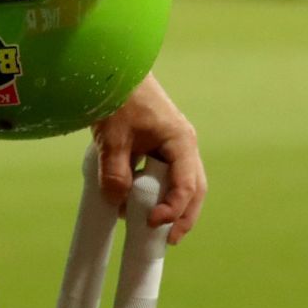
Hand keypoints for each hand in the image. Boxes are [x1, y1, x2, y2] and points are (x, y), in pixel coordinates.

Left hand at [90, 73, 205, 243]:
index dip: (173, 210)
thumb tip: (117, 203)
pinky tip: (140, 203)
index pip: (186, 185)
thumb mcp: (113, 138)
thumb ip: (115, 172)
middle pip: (194, 188)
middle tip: (168, 240)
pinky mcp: (158, 143)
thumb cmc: (119, 97)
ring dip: (172, 205)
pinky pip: (165, 174)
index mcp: (180, 141)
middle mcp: (183, 144)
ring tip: (156, 228)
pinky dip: (158, 191)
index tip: (151, 224)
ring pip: (182, 182)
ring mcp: (172, 144)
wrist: (114, 66)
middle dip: (183, 216)